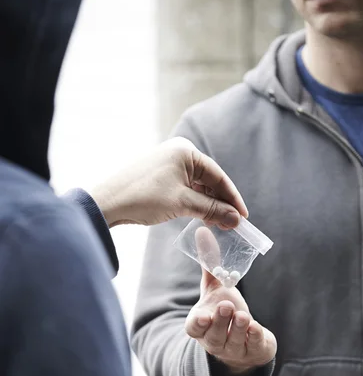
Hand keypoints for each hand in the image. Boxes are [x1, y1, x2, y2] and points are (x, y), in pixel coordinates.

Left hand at [90, 137, 247, 228]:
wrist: (106, 203)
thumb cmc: (144, 197)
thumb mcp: (182, 203)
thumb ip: (212, 209)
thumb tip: (236, 219)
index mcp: (186, 151)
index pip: (218, 175)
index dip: (232, 198)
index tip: (244, 216)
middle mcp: (178, 153)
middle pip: (209, 180)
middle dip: (221, 203)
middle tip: (232, 224)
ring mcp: (167, 164)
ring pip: (197, 185)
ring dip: (208, 204)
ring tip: (218, 223)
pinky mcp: (159, 176)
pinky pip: (185, 188)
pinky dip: (195, 202)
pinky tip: (201, 216)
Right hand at [185, 268, 276, 374]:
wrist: (247, 339)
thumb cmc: (226, 311)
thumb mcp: (216, 288)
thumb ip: (209, 264)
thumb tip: (203, 231)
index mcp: (202, 326)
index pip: (193, 328)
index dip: (197, 324)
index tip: (202, 316)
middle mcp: (215, 341)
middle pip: (214, 336)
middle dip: (220, 322)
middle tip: (226, 306)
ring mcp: (234, 349)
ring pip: (234, 342)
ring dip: (238, 329)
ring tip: (243, 315)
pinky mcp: (254, 351)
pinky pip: (253, 346)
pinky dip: (254, 337)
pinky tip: (256, 326)